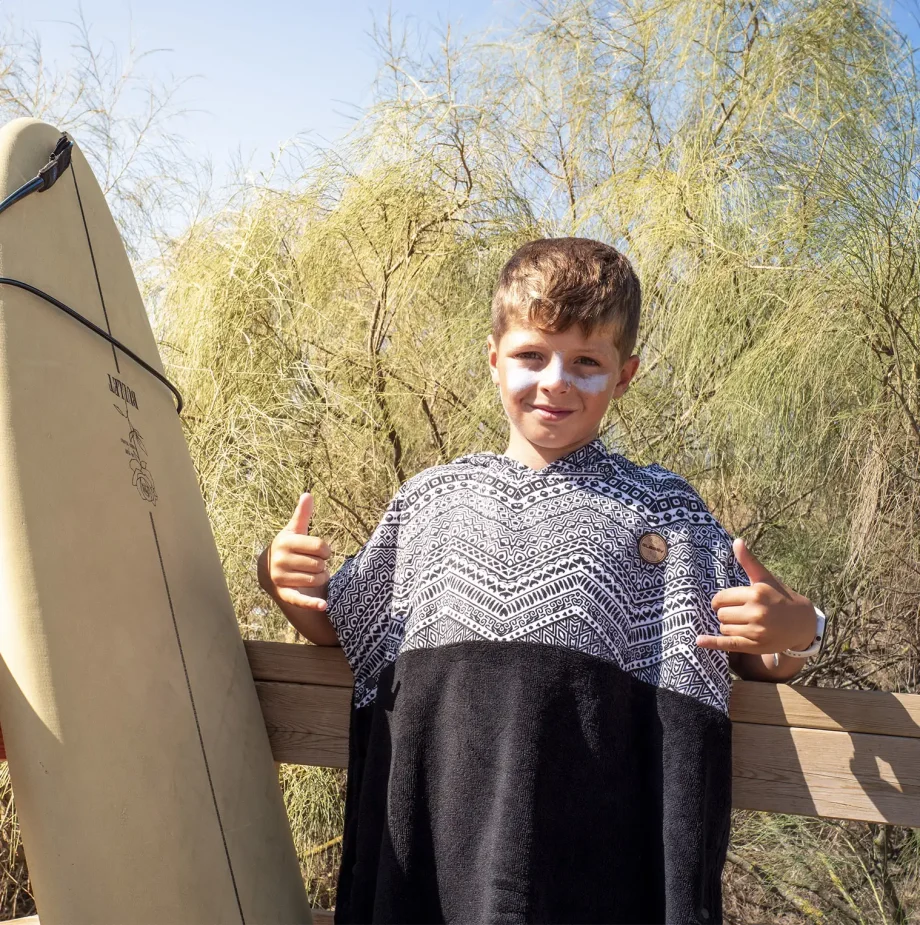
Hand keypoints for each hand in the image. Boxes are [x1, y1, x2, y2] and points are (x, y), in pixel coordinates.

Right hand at [265, 493, 330, 611]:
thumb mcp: (294, 531)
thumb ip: (302, 515)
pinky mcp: (284, 594)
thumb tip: (308, 494)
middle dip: (323, 564)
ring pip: (316, 579)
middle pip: (319, 564)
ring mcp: (281, 578)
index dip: (326, 550)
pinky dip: (312, 603)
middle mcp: (281, 560)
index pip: (320, 546)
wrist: (268, 572)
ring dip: (321, 578)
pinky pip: (300, 600)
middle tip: (316, 564)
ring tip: (314, 574)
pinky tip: (323, 605)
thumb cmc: (288, 548)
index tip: (323, 551)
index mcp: (286, 542)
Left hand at [696, 538, 815, 654]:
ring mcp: (756, 631)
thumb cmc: (780, 597)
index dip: (720, 601)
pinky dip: (712, 643)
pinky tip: (698, 640)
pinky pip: (728, 644)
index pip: (721, 598)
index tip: (727, 602)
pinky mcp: (755, 646)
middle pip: (721, 614)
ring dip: (728, 626)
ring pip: (724, 628)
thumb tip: (737, 541)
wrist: (802, 623)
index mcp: (756, 594)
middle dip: (725, 613)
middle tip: (740, 613)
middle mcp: (756, 612)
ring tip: (745, 623)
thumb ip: (749, 562)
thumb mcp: (765, 578)